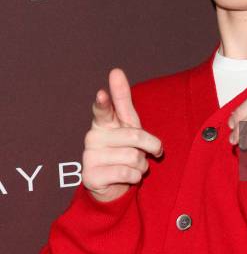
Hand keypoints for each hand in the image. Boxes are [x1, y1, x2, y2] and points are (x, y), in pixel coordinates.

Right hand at [82, 68, 162, 202]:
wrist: (114, 183)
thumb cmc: (124, 148)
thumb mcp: (128, 123)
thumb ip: (123, 99)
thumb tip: (116, 70)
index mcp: (103, 121)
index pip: (103, 109)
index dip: (103, 102)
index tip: (102, 93)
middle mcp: (93, 137)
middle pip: (134, 137)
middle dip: (150, 146)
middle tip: (149, 152)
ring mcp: (89, 157)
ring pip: (132, 157)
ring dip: (141, 164)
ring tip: (133, 165)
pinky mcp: (91, 177)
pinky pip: (126, 174)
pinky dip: (135, 177)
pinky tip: (128, 177)